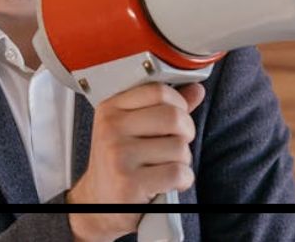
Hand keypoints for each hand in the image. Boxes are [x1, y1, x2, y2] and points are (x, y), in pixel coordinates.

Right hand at [66, 82, 205, 241]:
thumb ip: (164, 107)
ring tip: (165, 165)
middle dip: (185, 133)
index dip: (178, 104)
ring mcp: (118, 155)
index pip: (159, 91)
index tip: (176, 116)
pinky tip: (168, 182)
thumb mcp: (134, 128)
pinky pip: (177, 173)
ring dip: (182, 161)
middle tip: (175, 144)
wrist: (98, 204)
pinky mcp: (129, 183)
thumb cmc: (118, 165)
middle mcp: (111, 128)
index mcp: (110, 108)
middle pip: (174, 117)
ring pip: (179, 147)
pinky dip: (182, 180)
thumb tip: (196, 90)